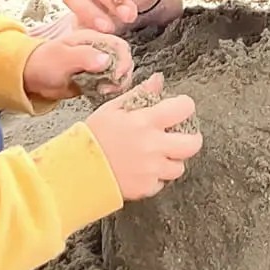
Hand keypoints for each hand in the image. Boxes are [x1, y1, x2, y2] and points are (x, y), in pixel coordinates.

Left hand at [21, 30, 132, 101]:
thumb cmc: (44, 62)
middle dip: (122, 74)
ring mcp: (98, 65)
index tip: (117, 75)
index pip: (119, 45)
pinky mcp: (95, 79)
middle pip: (124, 60)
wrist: (31, 77)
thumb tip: (106, 60)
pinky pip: (110, 84)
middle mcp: (99, 50)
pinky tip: (102, 93)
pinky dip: (111, 90)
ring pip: (120, 73)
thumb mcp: (62, 57)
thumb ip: (84, 57)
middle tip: (111, 87)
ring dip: (118, 84)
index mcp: (93, 39)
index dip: (123, 60)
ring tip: (105, 91)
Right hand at [85, 75, 202, 199]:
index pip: (184, 108)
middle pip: (193, 143)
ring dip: (172, 159)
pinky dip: (156, 177)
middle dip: (190, 138)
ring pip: (180, 166)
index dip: (184, 106)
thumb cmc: (92, 136)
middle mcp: (154, 145)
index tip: (178, 108)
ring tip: (157, 155)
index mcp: (146, 121)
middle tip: (179, 136)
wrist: (75, 171)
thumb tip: (158, 80)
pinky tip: (143, 169)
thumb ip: (139, 94)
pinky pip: (162, 182)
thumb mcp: (112, 108)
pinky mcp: (146, 188)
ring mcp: (152, 169)